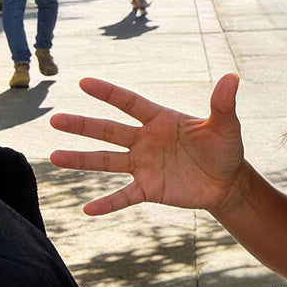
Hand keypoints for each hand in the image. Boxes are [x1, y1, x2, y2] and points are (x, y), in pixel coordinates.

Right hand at [50, 74, 246, 216]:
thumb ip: (223, 104)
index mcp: (161, 120)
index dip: (109, 93)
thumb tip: (232, 77)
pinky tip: (86, 209)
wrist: (227, 181)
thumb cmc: (225, 148)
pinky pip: (123, 196)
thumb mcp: (225, 126)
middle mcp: (146, 140)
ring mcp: (144, 165)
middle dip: (83, 125)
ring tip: (54, 157)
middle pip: (109, 131)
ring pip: (107, 161)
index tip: (84, 82)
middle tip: (55, 119)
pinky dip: (107, 203)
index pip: (130, 103)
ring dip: (82, 160)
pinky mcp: (148, 189)